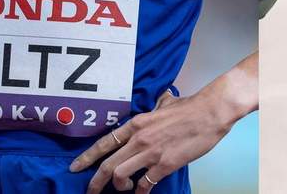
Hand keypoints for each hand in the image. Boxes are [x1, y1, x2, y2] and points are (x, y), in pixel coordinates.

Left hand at [72, 90, 231, 192]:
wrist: (211, 112)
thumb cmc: (192, 107)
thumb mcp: (168, 103)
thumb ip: (159, 106)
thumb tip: (162, 101)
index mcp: (137, 124)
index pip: (105, 143)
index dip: (87, 157)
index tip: (75, 167)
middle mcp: (139, 139)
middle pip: (107, 165)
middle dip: (94, 182)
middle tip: (90, 191)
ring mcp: (151, 153)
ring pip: (120, 176)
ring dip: (118, 187)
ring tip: (124, 189)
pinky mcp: (165, 165)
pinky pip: (145, 184)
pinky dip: (140, 192)